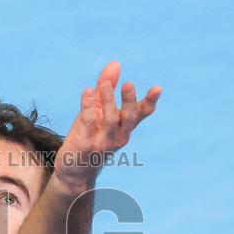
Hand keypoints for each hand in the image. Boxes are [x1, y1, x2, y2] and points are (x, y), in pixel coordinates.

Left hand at [55, 60, 161, 190]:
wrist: (75, 170)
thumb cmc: (89, 135)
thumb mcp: (98, 109)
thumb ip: (107, 86)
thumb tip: (115, 63)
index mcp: (125, 127)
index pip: (142, 114)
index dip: (150, 101)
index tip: (158, 88)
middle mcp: (118, 135)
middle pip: (129, 117)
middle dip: (129, 101)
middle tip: (128, 84)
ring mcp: (103, 142)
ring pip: (109, 119)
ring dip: (107, 100)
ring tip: (102, 84)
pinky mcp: (86, 144)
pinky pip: (88, 123)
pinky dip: (88, 106)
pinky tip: (87, 91)